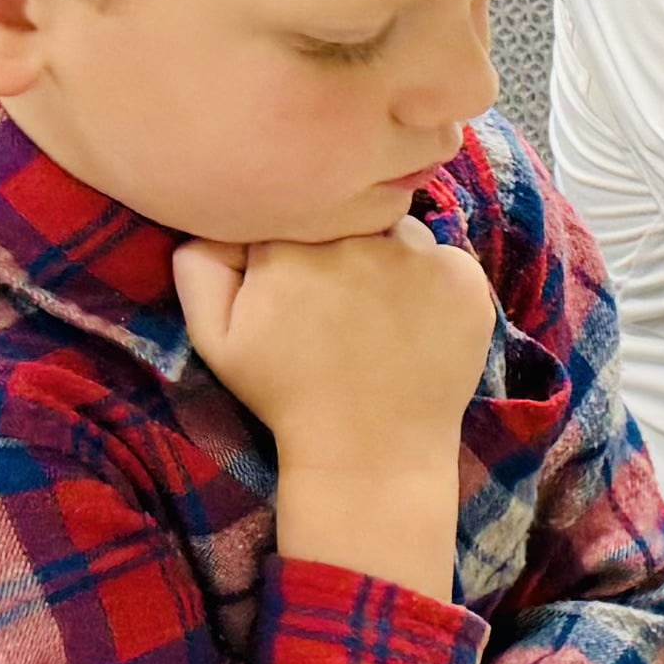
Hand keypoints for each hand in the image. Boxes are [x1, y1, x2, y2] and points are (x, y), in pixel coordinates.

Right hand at [177, 223, 498, 594]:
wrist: (368, 455)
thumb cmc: (286, 395)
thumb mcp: (215, 339)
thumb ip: (199, 265)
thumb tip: (214, 219)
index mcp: (289, 247)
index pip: (296, 209)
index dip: (294, 245)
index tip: (298, 286)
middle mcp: (355, 239)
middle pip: (349, 214)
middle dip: (343, 246)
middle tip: (341, 307)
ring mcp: (417, 258)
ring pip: (399, 231)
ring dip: (390, 260)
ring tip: (377, 317)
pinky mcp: (463, 280)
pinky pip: (444, 257)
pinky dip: (433, 285)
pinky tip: (415, 326)